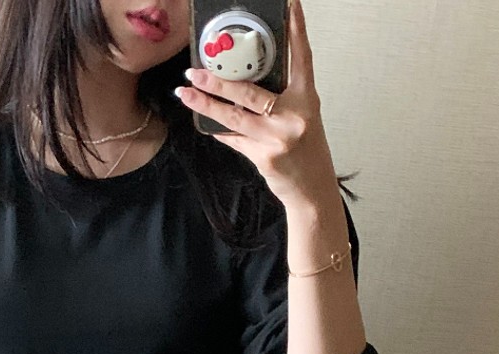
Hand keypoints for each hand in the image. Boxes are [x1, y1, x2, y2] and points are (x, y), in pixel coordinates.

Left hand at [176, 0, 332, 209]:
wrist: (311, 190)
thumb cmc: (306, 151)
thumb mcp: (300, 116)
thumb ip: (280, 97)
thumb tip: (245, 79)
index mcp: (306, 99)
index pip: (301, 58)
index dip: (296, 30)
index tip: (289, 6)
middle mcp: (293, 116)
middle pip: (250, 91)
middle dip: (219, 81)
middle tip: (196, 69)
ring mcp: (276, 138)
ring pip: (234, 116)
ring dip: (207, 104)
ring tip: (187, 92)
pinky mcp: (263, 157)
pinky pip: (234, 139)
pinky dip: (218, 130)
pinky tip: (203, 121)